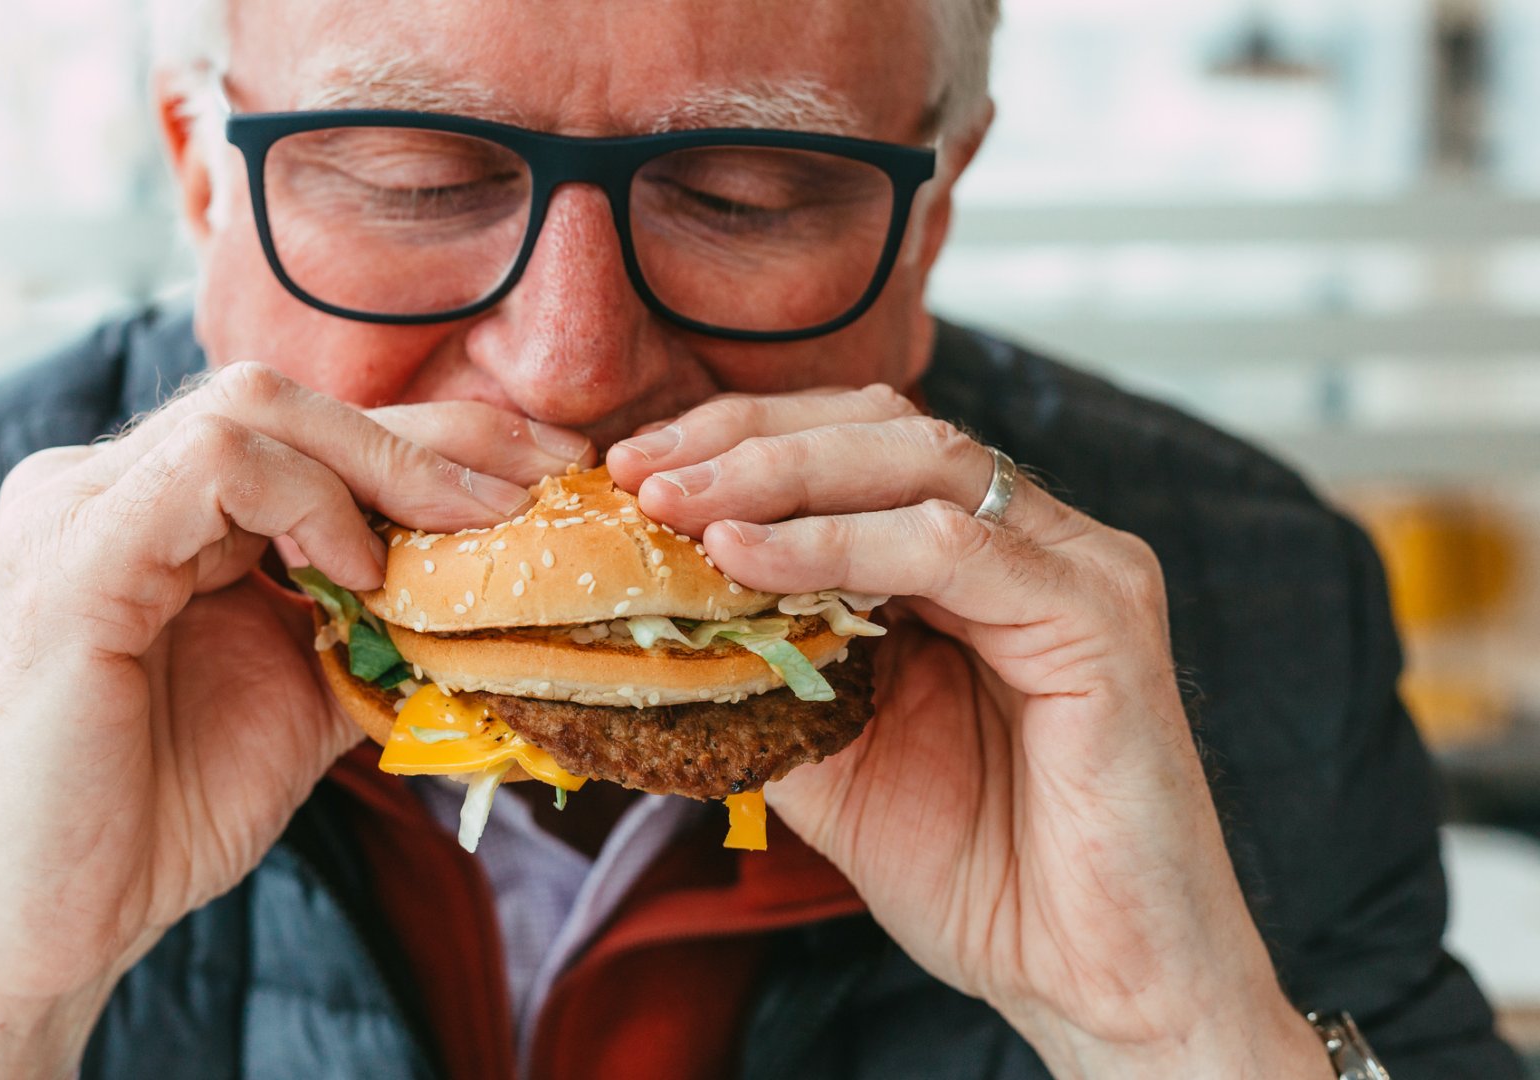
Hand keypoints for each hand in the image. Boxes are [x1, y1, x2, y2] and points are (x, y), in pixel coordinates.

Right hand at [0, 363, 592, 1078]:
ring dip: (383, 464)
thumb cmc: (160, 813)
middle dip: (433, 436)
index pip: (305, 429)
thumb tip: (495, 585)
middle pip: (288, 403)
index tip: (550, 467)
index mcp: (151, 508)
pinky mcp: (70, 560)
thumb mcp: (303, 694)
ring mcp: (76, 511)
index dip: (437, 436)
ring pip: (253, 411)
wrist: (54, 924)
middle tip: (543, 482)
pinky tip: (359, 571)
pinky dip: (306, 502)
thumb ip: (372, 621)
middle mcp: (103, 486)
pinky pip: (208, 468)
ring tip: (462, 531)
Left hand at [608, 386, 1329, 1079]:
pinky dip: (837, 542)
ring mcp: (1075, 567)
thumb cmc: (981, 875)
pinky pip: (952, 547)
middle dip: (747, 438)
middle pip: (883, 426)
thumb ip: (766, 667)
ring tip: (676, 504)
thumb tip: (649, 612)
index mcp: (974, 562)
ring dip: (779, 474)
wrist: (1094, 983)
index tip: (630, 467)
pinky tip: (747, 556)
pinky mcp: (1099, 615)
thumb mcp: (831, 755)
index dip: (740, 441)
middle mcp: (1032, 541)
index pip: (854, 447)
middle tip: (639, 471)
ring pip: (918, 461)